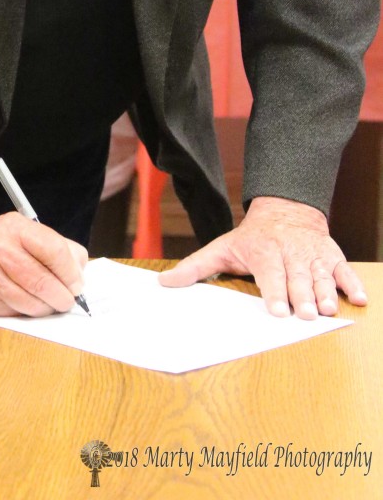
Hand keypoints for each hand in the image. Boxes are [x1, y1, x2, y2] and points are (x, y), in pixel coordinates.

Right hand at [0, 212, 87, 316]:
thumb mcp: (22, 229)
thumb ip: (54, 245)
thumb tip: (79, 270)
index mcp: (14, 229)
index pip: (53, 250)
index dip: (70, 271)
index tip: (78, 283)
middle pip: (41, 281)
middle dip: (62, 296)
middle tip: (69, 300)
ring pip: (28, 303)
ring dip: (45, 308)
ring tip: (50, 304)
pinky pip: (11, 314)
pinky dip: (25, 313)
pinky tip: (27, 304)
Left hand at [158, 196, 367, 318]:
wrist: (286, 210)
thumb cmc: (251, 238)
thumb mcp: (222, 247)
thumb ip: (195, 267)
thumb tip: (165, 284)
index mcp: (264, 252)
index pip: (270, 274)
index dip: (274, 292)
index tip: (277, 311)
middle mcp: (291, 254)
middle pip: (297, 278)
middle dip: (301, 297)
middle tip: (305, 315)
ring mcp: (313, 256)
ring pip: (321, 276)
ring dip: (325, 294)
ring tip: (327, 310)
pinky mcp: (332, 256)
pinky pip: (345, 270)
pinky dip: (352, 284)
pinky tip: (359, 299)